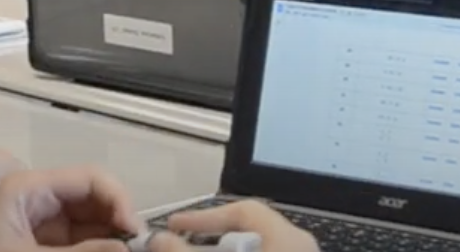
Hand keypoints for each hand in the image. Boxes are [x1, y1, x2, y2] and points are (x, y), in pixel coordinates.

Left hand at [0, 166, 140, 251]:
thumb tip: (129, 246)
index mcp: (30, 188)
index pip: (90, 178)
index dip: (119, 199)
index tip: (136, 233)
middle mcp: (38, 198)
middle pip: (94, 199)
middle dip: (118, 221)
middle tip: (139, 248)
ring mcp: (40, 223)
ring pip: (90, 222)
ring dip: (110, 236)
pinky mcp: (40, 245)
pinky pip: (78, 241)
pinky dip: (96, 248)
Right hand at [146, 201, 317, 251]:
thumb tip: (160, 240)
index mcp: (289, 238)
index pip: (242, 210)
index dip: (203, 215)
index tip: (175, 224)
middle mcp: (299, 248)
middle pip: (248, 231)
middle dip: (211, 237)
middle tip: (182, 242)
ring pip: (254, 249)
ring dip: (222, 251)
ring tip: (195, 251)